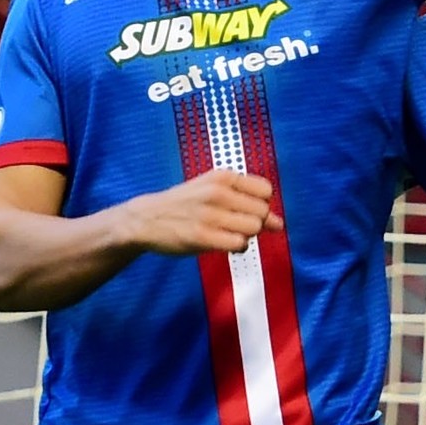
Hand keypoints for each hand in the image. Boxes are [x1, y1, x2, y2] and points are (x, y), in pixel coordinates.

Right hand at [126, 170, 278, 255]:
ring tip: (229, 235)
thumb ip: (246, 202)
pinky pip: (239, 244)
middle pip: (262, 212)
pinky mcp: (202, 236)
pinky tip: (225, 245)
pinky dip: (238, 248)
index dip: (260, 204)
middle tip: (236, 226)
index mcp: (222, 177)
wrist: (147, 219)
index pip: (266, 190)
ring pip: (253, 228)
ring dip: (246, 236)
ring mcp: (210, 214)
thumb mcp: (212, 191)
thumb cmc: (184, 205)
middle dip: (255, 223)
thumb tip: (278, 223)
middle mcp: (217, 192)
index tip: (245, 211)